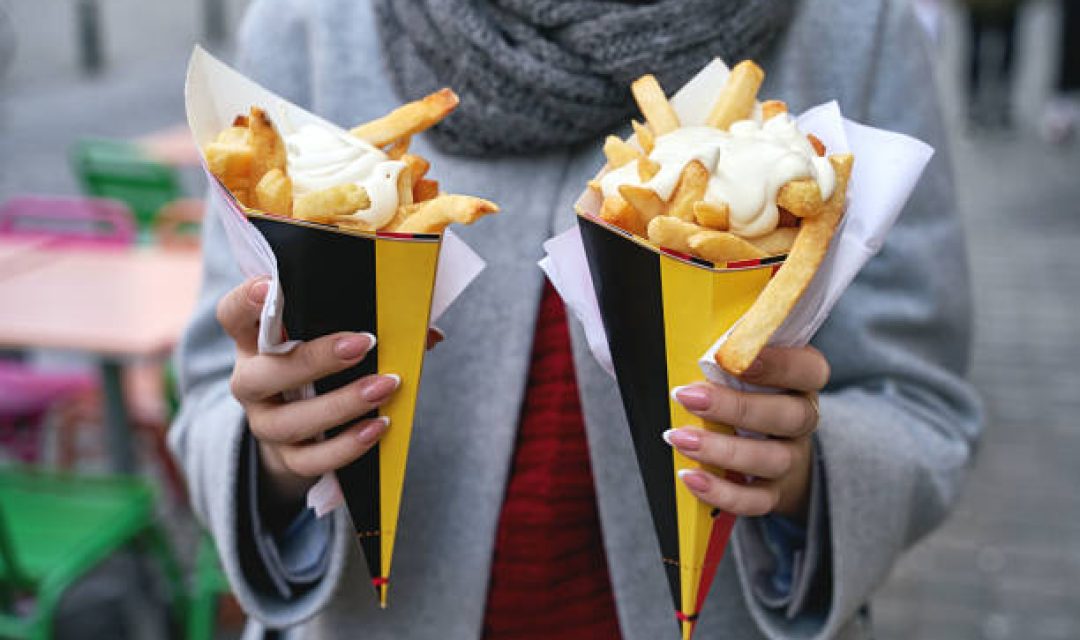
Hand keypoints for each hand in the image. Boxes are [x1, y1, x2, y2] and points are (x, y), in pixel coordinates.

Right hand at [216, 277, 400, 505]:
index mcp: (255, 340)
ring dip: (341, 404)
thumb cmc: (325, 368)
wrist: (305, 433)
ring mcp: (265, 423)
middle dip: (314, 359)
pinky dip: (346, 445)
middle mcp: (251, 382)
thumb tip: (428, 332)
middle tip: (363, 344)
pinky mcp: (286, 458)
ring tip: (385, 387)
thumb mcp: (336, 340)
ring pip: (289, 421)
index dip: (245, 301)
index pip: (233, 315)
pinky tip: (378, 427)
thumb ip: (372, 326)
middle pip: (262, 374)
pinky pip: (310, 459)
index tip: (268, 287)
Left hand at [667, 346, 827, 521]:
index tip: (736, 360)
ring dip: (722, 449)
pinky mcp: (776, 492)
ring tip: (678, 438)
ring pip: (771, 459)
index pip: (810, 369)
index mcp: (801, 380)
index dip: (779, 363)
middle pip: (789, 415)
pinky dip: (723, 492)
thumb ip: (722, 347)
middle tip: (687, 397)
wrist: (773, 448)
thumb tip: (671, 330)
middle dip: (736, 407)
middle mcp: (803, 418)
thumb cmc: (747, 392)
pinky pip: (757, 500)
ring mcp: (792, 458)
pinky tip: (691, 477)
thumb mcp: (742, 365)